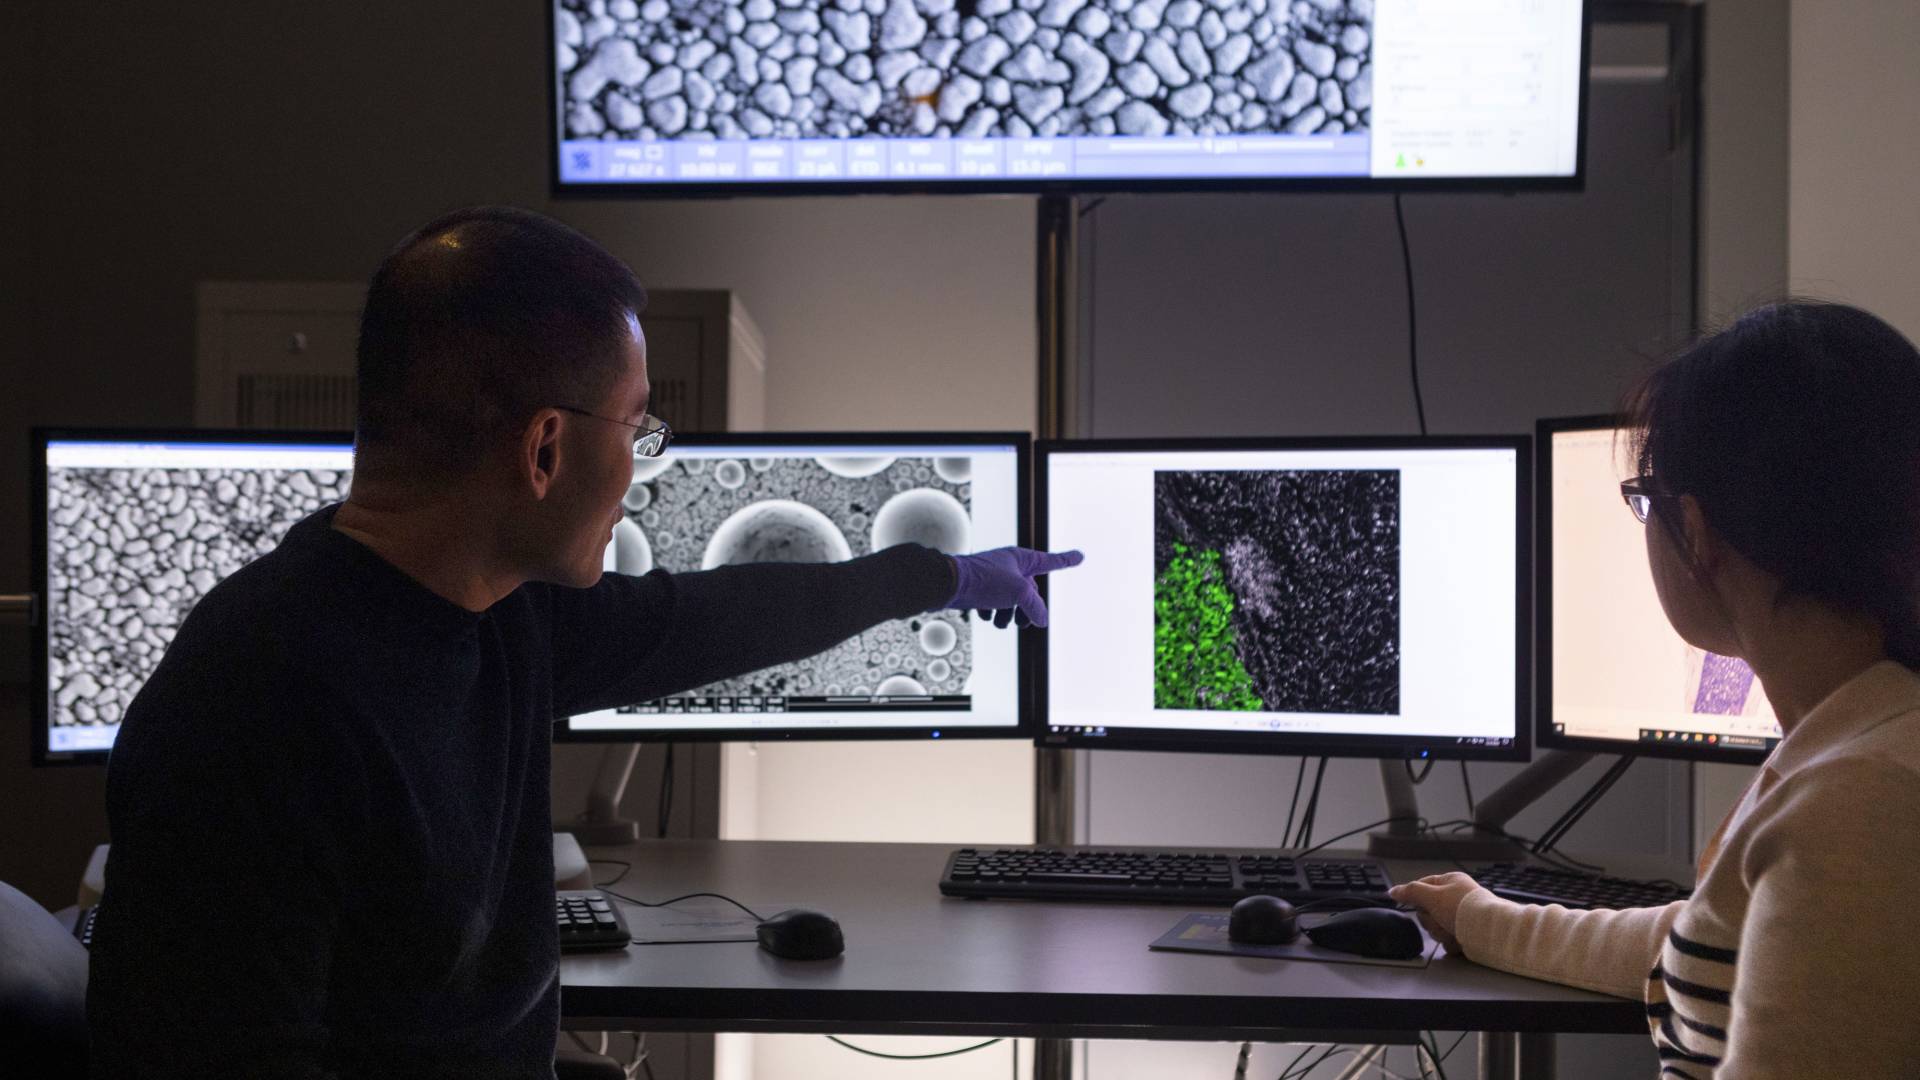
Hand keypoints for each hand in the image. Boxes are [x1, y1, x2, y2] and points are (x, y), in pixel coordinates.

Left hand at [946, 547, 1085, 628]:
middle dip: (1027, 609)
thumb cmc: (984, 581)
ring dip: (1008, 615)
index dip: (1066, 560)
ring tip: (1001, 622)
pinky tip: (983, 614)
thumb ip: (1035, 607)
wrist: (948, 583)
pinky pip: (993, 603)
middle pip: (1029, 591)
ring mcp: (994, 576)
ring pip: (1010, 600)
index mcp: (1022, 559)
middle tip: (1024, 623)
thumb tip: (1041, 620)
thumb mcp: (1018, 593)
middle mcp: (1009, 565)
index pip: (1051, 561)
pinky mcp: (979, 587)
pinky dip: (990, 612)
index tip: (1080, 556)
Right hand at [1387, 872, 1482, 954]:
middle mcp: (1457, 897)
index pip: (1423, 886)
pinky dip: (1452, 942)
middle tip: (1440, 920)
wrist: (1487, 932)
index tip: (1414, 905)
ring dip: (1441, 933)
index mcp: (1451, 881)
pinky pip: (1449, 938)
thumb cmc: (1462, 908)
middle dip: (1432, 920)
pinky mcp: (1467, 933)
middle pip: (1429, 910)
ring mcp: (1463, 916)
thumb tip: (1393, 891)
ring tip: (1452, 932)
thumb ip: (1410, 892)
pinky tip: (1459, 941)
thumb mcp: (1431, 896)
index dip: (1416, 897)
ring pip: (1437, 926)